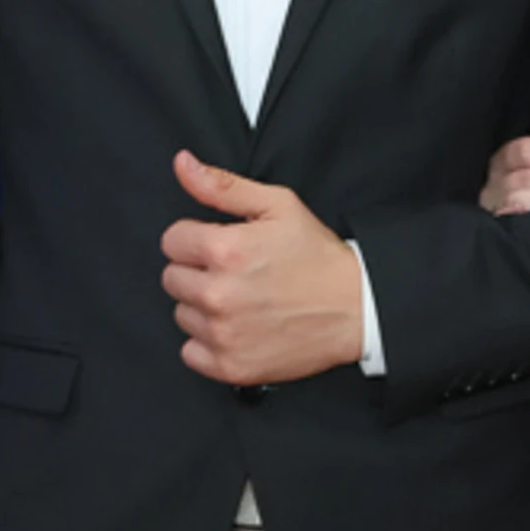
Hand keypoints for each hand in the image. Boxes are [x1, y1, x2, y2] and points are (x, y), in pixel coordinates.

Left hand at [161, 152, 365, 384]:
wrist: (357, 309)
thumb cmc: (318, 257)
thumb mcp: (278, 206)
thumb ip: (223, 186)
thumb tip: (182, 164)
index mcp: (224, 250)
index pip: (172, 241)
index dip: (196, 239)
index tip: (221, 247)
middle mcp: (218, 294)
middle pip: (172, 279)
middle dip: (198, 273)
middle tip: (236, 274)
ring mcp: (223, 334)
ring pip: (182, 315)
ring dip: (203, 309)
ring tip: (242, 302)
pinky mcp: (230, 366)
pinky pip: (191, 353)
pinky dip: (209, 344)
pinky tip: (237, 330)